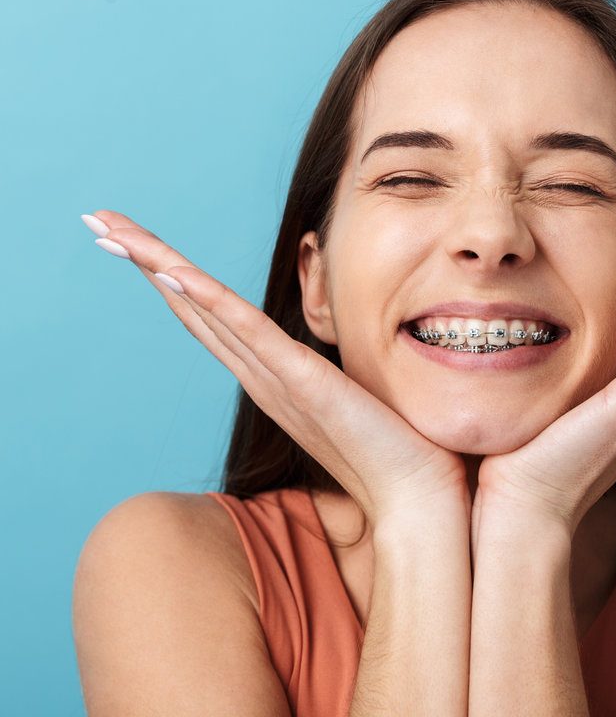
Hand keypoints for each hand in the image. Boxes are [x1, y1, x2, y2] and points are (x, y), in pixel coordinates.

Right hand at [85, 210, 470, 529]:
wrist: (415, 498)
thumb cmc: (390, 448)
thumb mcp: (347, 392)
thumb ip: (323, 372)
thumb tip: (328, 353)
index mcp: (269, 375)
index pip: (209, 315)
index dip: (170, 276)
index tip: (135, 240)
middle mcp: (260, 375)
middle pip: (191, 306)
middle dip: (144, 261)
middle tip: (98, 220)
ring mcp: (277, 379)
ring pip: (206, 311)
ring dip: (158, 267)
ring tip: (112, 229)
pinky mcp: (305, 383)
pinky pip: (250, 334)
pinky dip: (209, 302)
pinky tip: (174, 272)